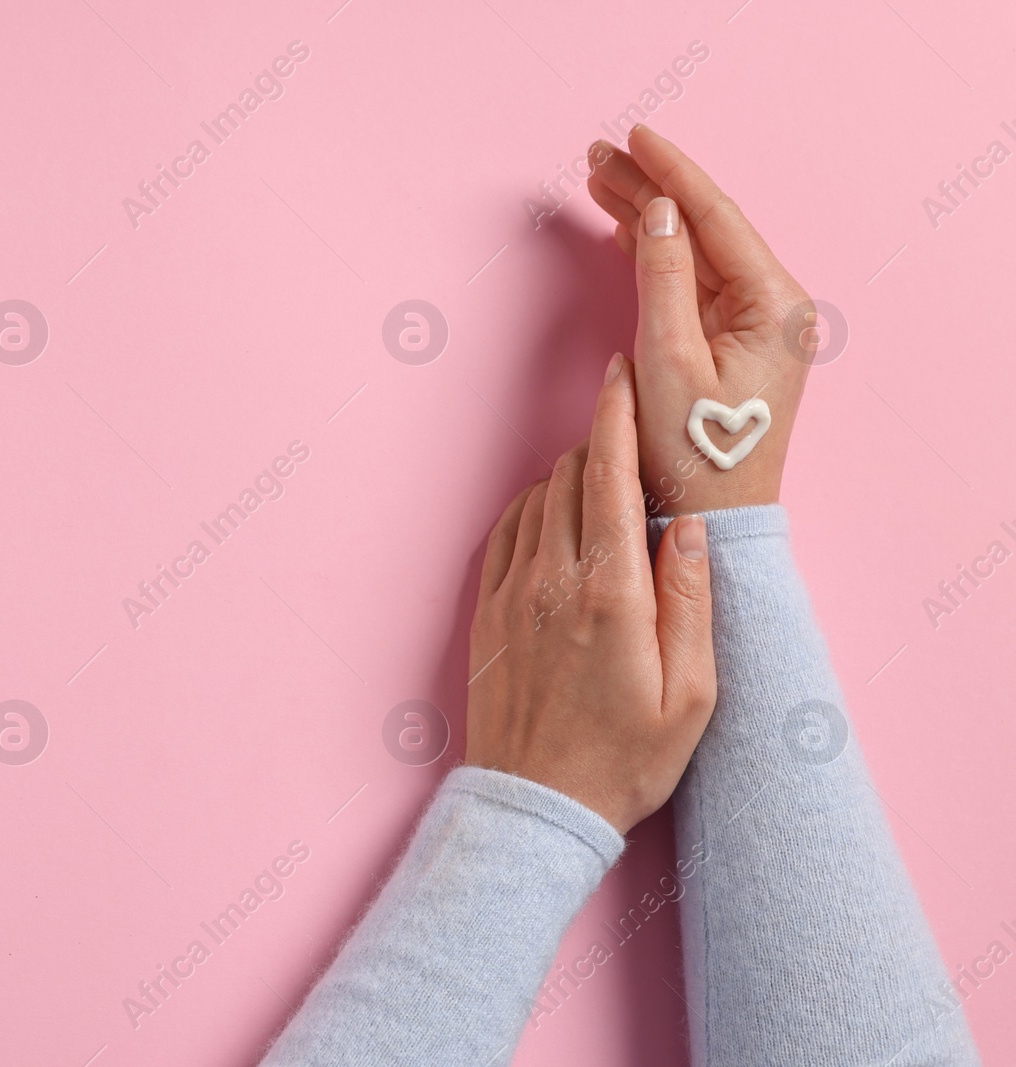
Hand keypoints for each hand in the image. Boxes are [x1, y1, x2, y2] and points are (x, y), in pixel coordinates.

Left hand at [465, 354, 715, 833]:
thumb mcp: (691, 695)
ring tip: (607, 482)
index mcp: (611, 593)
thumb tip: (691, 526)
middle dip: (601, 440)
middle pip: (572, 476)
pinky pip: (507, 533)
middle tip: (632, 431)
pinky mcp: (487, 613)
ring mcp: (512, 594)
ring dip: (571, 476)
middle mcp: (553, 580)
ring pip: (537, 499)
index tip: (622, 373)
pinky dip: (535, 510)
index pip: (611, 478)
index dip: (616, 416)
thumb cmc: (624, 759)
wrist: (534, 805)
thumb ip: (692, 600)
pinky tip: (559, 521)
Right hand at [586, 125, 814, 514]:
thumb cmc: (695, 456)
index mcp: (773, 305)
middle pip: (703, 229)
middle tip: (597, 157)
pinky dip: (655, 257)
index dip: (672, 173)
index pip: (715, 218)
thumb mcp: (670, 363)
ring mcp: (753, 327)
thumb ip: (663, 281)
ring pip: (692, 254)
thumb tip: (660, 215)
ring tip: (600, 183)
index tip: (634, 136)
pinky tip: (630, 233)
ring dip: (647, 220)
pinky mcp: (730, 347)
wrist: (710, 521)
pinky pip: (690, 285)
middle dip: (650, 190)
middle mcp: (772, 308)